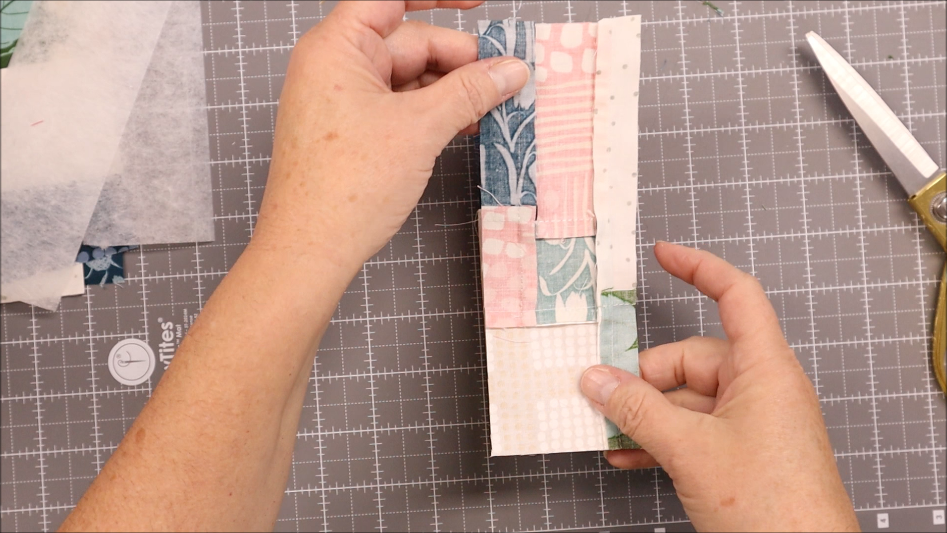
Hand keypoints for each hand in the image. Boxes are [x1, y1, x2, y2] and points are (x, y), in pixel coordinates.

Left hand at [252, 1, 528, 269]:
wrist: (310, 250)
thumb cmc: (343, 188)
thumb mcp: (419, 129)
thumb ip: (469, 92)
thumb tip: (510, 70)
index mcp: (337, 47)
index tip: (480, 3)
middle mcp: (335, 66)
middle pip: (410, 40)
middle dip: (459, 60)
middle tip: (505, 80)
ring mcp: (342, 100)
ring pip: (410, 77)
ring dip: (451, 90)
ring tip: (491, 108)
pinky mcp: (352, 131)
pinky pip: (400, 106)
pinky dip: (433, 112)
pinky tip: (464, 126)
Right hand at [581, 242, 858, 531]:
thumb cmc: (769, 505)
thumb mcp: (690, 450)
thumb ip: (637, 410)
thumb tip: (595, 380)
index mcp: (764, 368)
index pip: (735, 296)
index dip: (698, 267)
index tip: (662, 253)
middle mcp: (761, 388)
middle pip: (690, 359)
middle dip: (643, 380)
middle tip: (601, 400)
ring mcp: (752, 423)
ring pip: (686, 400)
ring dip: (645, 417)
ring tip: (606, 435)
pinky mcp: (743, 454)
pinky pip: (694, 431)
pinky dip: (661, 440)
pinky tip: (628, 458)